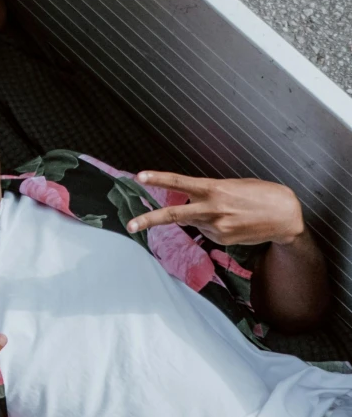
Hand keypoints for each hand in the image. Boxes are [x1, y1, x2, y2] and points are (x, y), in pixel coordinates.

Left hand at [127, 173, 303, 248]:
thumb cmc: (259, 194)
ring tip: (229, 211)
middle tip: (130, 224)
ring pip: (195, 222)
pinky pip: (209, 232)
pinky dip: (214, 226)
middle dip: (149, 219)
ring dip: (202, 217)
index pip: (180, 183)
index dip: (159, 179)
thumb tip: (190, 203)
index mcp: (214, 189)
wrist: (285, 216)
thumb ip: (208, 193)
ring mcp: (217, 227)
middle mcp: (212, 209)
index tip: (140, 176)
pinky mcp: (223, 240)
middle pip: (174, 214)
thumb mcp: (232, 186)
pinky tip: (233, 222)